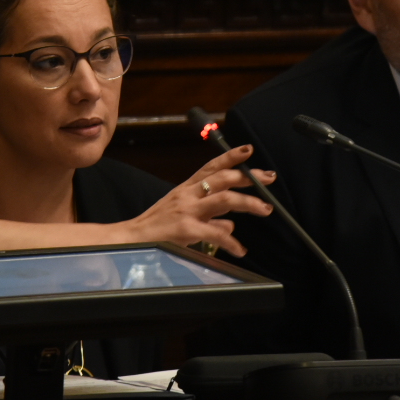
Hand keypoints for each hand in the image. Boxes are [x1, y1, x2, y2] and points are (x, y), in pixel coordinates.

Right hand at [117, 144, 274, 256]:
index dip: (231, 156)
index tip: (249, 150)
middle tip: (269, 178)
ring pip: (224, 199)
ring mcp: (187, 210)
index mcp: (186, 188)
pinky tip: (240, 250)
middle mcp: (188, 194)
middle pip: (222, 178)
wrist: (130, 240)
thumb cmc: (156, 229)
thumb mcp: (183, 216)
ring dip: (248, 203)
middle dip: (248, 176)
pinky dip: (231, 242)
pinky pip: (215, 233)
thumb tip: (231, 224)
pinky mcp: (186, 230)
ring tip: (266, 210)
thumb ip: (209, 218)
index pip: (211, 166)